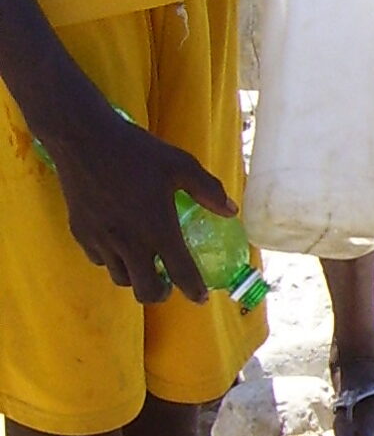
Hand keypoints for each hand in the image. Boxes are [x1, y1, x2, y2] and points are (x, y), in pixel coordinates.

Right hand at [37, 95, 233, 304]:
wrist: (82, 137)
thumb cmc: (136, 150)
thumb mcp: (180, 164)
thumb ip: (208, 190)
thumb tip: (232, 211)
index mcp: (158, 228)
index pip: (181, 274)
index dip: (194, 291)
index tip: (200, 298)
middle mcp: (128, 242)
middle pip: (145, 291)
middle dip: (160, 293)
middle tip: (168, 284)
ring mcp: (101, 240)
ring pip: (120, 277)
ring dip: (136, 277)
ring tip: (145, 263)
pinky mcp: (80, 233)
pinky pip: (99, 259)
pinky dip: (112, 259)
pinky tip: (120, 243)